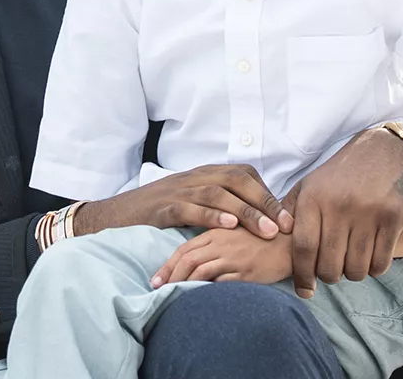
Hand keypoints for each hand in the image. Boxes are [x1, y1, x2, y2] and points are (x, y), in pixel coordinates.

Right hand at [73, 164, 284, 238]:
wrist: (115, 215)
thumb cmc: (158, 213)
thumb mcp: (192, 203)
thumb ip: (218, 204)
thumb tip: (257, 220)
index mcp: (203, 174)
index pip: (244, 174)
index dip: (268, 193)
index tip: (287, 216)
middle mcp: (193, 177)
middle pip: (236, 180)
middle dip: (265, 202)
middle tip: (286, 225)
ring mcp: (177, 190)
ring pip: (218, 193)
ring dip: (246, 211)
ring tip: (267, 230)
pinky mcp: (162, 207)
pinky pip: (190, 207)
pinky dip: (211, 215)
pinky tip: (229, 227)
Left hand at [152, 228, 292, 286]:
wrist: (291, 240)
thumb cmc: (260, 238)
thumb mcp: (233, 235)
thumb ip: (213, 244)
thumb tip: (191, 263)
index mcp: (216, 232)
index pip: (185, 249)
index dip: (168, 265)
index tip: (156, 279)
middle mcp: (222, 244)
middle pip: (188, 260)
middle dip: (170, 277)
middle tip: (158, 290)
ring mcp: (234, 258)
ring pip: (201, 271)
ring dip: (184, 285)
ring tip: (174, 296)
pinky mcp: (247, 272)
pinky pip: (222, 283)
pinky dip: (208, 291)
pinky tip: (200, 299)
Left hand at [277, 128, 402, 297]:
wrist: (385, 149)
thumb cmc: (343, 173)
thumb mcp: (311, 184)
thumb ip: (291, 211)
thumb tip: (270, 239)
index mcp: (314, 198)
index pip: (303, 248)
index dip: (302, 276)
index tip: (304, 290)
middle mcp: (339, 205)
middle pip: (329, 264)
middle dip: (329, 276)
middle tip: (331, 272)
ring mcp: (367, 212)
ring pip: (356, 268)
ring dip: (352, 273)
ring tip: (351, 264)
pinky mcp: (393, 218)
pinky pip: (381, 262)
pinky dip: (375, 269)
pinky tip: (370, 259)